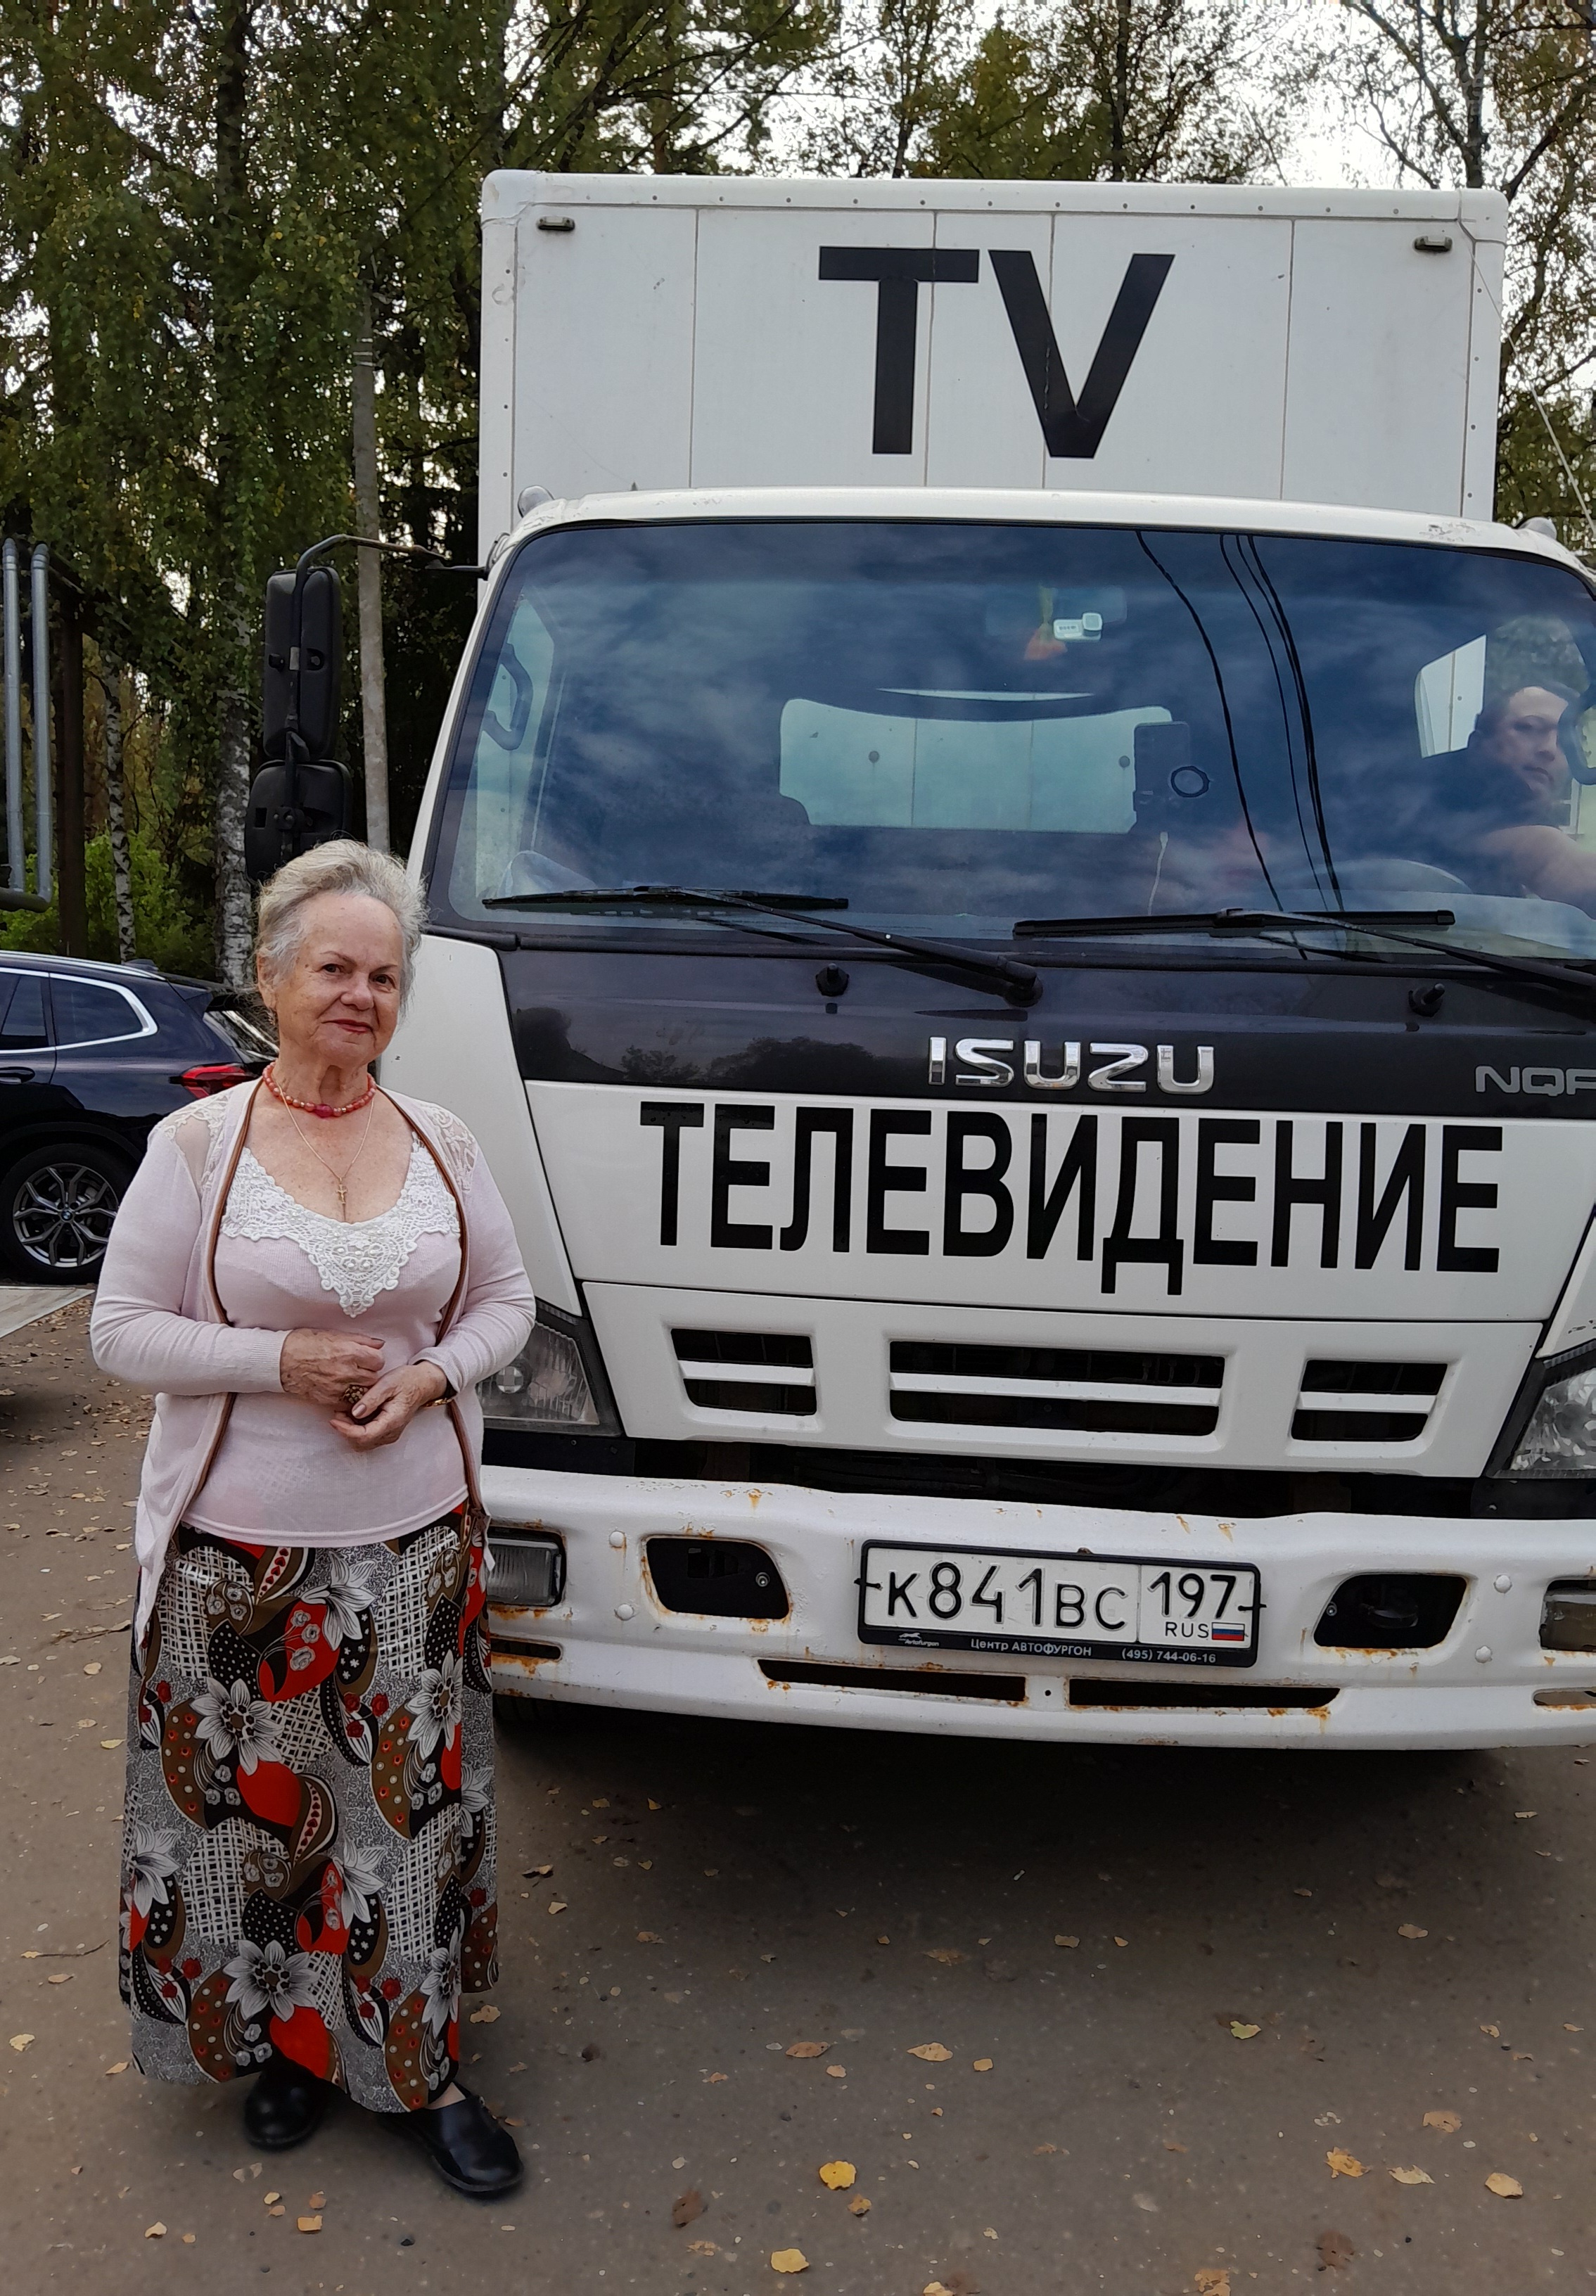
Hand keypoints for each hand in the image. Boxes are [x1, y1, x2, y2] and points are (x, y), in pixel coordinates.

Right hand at [281, 1327, 385, 1408]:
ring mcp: (338, 1387)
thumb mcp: (333, 1334)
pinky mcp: (329, 1399)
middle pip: (373, 1377)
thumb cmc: (303, 1343)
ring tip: (351, 1379)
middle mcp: (346, 1371)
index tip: (367, 1358)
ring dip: (361, 1386)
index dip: (374, 1358)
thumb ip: (360, 1340)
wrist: (280, 1361)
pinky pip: (349, 1402)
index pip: (379, 1360)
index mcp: (349, 1352)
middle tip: (359, 1368)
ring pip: (363, 1391)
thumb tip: (379, 1344)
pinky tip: (342, 1389)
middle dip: (369, 1372)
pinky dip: (349, 1397)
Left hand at [331, 1360, 448, 1449]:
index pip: (364, 1436)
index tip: (334, 1419)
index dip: (345, 1430)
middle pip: (361, 1443)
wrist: (422, 1384)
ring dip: (350, 1430)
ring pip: (363, 1442)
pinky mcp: (387, 1432)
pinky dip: (356, 1428)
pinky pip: (368, 1437)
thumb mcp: (388, 1383)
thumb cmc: (407, 1381)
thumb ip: (371, 1399)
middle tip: (338, 1413)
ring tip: (345, 1411)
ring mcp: (390, 1434)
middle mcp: (391, 1433)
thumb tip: (355, 1413)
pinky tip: (354, 1413)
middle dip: (346, 1430)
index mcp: (392, 1421)